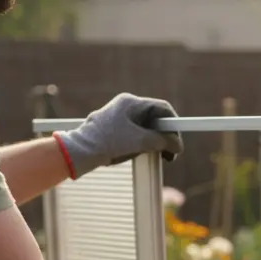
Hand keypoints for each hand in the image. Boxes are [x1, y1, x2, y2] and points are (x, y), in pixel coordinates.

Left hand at [54, 93, 184, 178]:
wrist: (81, 151)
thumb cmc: (108, 143)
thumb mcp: (141, 142)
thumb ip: (163, 141)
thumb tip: (178, 144)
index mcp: (132, 103)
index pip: (163, 108)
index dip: (175, 124)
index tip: (179, 140)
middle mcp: (126, 106)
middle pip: (156, 118)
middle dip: (166, 136)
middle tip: (171, 152)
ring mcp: (120, 116)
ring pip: (148, 127)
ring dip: (156, 141)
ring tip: (159, 155)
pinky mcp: (116, 127)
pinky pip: (138, 132)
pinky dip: (146, 143)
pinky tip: (146, 153)